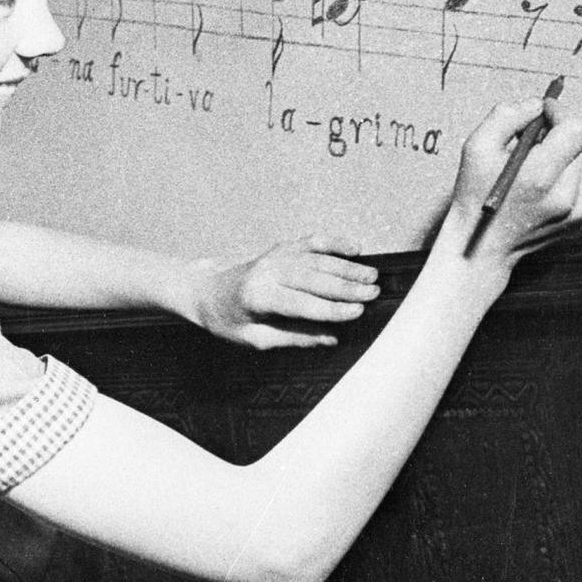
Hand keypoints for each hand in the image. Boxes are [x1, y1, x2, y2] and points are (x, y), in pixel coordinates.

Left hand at [185, 236, 379, 349]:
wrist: (206, 289)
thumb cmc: (229, 319)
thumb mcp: (256, 339)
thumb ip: (295, 338)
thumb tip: (331, 339)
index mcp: (260, 296)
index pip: (304, 304)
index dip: (333, 310)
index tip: (359, 312)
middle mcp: (269, 270)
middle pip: (315, 277)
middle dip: (347, 286)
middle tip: (374, 293)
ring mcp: (275, 255)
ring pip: (317, 258)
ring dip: (347, 266)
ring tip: (372, 276)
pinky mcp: (281, 247)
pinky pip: (311, 241)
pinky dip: (334, 242)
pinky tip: (354, 247)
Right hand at [447, 97, 581, 269]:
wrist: (484, 245)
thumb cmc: (476, 192)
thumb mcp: (476, 146)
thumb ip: (506, 115)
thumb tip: (538, 105)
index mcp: (540, 177)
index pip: (577, 129)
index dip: (560, 112)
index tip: (543, 112)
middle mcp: (568, 198)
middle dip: (568, 128)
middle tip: (544, 133)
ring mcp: (581, 213)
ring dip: (579, 147)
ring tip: (550, 154)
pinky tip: (557, 173)